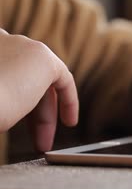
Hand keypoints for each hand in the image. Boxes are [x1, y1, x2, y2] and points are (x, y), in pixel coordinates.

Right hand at [0, 29, 78, 151]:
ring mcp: (21, 46)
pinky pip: (62, 79)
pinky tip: (68, 121)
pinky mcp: (42, 58)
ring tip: (43, 143)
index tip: (12, 113)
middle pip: (22, 78)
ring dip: (43, 114)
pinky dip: (68, 100)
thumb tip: (8, 108)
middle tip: (33, 140)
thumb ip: (0, 93)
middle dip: (29, 112)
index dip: (11, 93)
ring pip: (40, 82)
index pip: (3, 69)